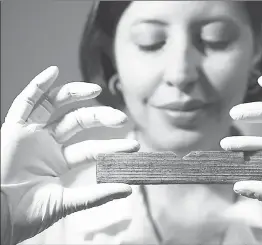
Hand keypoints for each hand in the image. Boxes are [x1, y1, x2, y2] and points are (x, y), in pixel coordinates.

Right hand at [1, 67, 139, 244]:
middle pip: (78, 121)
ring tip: (96, 89)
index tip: (134, 145)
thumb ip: (95, 195)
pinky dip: (37, 85)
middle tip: (121, 118)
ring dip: (75, 93)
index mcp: (59, 161)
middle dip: (100, 117)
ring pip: (55, 105)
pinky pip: (24, 102)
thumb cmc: (24, 214)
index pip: (92, 148)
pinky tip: (52, 72)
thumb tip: (128, 189)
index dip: (112, 146)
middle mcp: (47, 144)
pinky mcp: (13, 128)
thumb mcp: (65, 202)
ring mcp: (31, 134)